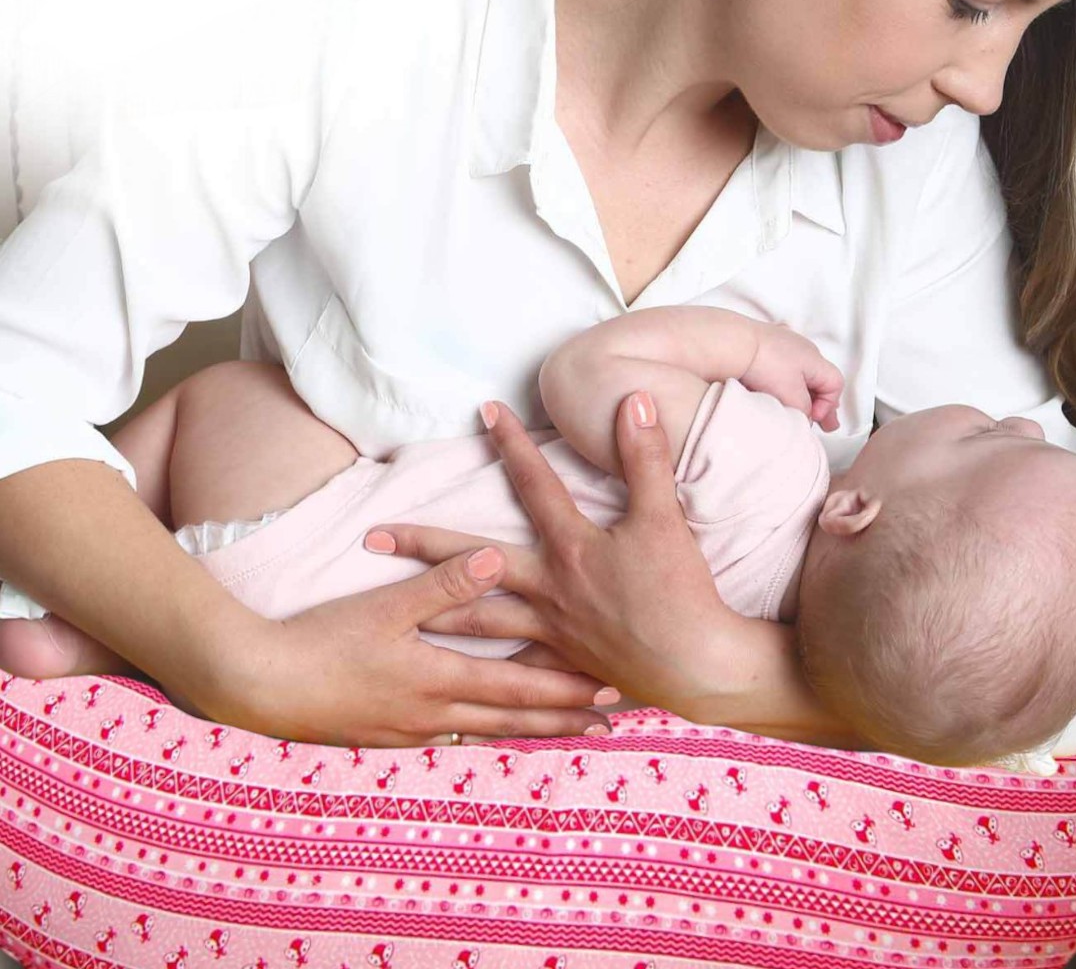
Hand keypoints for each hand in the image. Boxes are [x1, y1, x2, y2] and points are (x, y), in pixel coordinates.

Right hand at [202, 552, 615, 747]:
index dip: (568, 691)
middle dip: (563, 718)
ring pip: (487, 732)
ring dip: (530, 730)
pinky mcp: (388, 733)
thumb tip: (498, 557)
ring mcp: (411, 730)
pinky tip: (488, 731)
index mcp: (440, 680)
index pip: (519, 690)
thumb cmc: (321, 642)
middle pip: (513, 719)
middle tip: (610, 722)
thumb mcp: (385, 606)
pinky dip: (486, 732)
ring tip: (565, 731)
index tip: (610, 692)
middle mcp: (434, 713)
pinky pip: (453, 735)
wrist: (260, 686)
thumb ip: (445, 583)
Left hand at [363, 393, 750, 716]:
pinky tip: (458, 681)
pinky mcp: (562, 665)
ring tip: (394, 610)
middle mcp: (548, 588)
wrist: (698, 665)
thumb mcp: (664, 518)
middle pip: (472, 561)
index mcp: (570, 548)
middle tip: (372, 538)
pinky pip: (510, 671)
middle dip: (422, 545)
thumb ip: (646, 458)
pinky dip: (483, 673)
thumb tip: (633, 399)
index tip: (485, 411)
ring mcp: (550, 631)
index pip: (534, 484)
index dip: (512, 443)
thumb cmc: (681, 592)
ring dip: (434, 611)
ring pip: (477, 621)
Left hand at [743, 324, 842, 429]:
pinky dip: (783, 380)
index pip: (835, 385)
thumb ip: (804, 410)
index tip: (813, 419)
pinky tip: (775, 388)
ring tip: (795, 407)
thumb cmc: (764, 365)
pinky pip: (781, 365)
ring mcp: (783, 343)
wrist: (732, 343)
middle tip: (820, 422)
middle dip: (819, 402)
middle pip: (819, 378)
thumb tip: (805, 417)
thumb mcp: (791, 396)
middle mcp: (803, 348)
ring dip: (800, 391)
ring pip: (800, 372)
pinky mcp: (764, 345)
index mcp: (815, 359)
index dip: (828, 405)